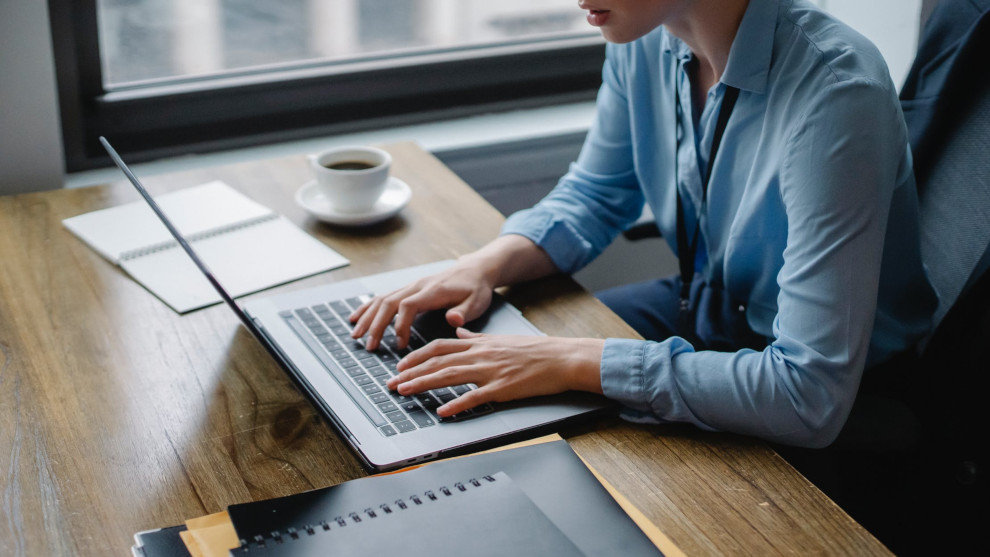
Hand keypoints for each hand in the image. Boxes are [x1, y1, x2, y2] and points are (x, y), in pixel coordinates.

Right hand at [348, 260, 494, 350]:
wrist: (475, 269)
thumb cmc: (476, 288)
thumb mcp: (477, 301)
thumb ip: (464, 312)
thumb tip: (453, 320)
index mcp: (432, 291)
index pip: (407, 305)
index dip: (400, 325)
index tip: (400, 344)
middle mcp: (417, 286)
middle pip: (389, 302)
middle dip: (376, 325)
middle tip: (370, 346)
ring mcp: (411, 287)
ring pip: (383, 299)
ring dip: (368, 317)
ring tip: (356, 335)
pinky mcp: (409, 290)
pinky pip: (384, 297)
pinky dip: (368, 308)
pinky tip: (357, 318)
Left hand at [386, 328, 603, 416]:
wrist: (561, 358)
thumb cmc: (534, 350)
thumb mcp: (500, 338)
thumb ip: (476, 336)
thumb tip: (459, 331)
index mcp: (479, 343)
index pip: (439, 347)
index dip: (416, 356)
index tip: (400, 365)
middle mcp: (480, 354)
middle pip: (438, 362)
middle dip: (411, 372)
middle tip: (391, 383)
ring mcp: (490, 371)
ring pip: (449, 376)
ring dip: (423, 384)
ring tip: (405, 392)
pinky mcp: (502, 388)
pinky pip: (475, 397)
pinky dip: (457, 405)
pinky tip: (442, 412)